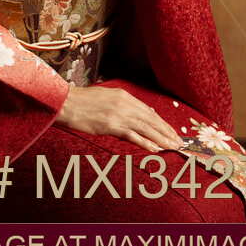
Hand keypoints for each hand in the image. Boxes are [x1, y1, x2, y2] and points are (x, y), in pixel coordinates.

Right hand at [55, 85, 183, 153]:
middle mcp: (125, 103)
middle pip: (151, 119)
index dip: (162, 123)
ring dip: (162, 138)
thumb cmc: (83, 102)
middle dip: (167, 131)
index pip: (149, 111)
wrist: (66, 103)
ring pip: (146, 128)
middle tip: (179, 142)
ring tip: (173, 147)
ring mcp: (118, 114)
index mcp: (124, 96)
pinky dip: (146, 142)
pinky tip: (156, 149)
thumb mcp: (106, 98)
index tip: (172, 132)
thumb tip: (141, 113)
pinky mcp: (111, 125)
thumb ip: (123, 106)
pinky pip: (133, 135)